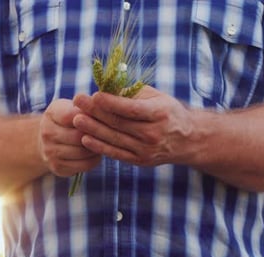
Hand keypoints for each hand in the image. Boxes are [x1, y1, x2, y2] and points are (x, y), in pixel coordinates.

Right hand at [38, 99, 101, 176]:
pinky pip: (84, 165)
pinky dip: (95, 159)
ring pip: (83, 152)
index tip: (103, 116)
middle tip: (110, 132)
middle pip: (79, 135)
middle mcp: (47, 133)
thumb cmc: (67, 120)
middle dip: (96, 134)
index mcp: (51, 114)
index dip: (90, 117)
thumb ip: (85, 106)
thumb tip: (107, 108)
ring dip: (97, 148)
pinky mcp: (58, 167)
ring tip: (105, 142)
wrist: (47, 141)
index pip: (73, 116)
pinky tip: (97, 152)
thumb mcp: (71, 107)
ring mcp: (50, 152)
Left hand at [72, 86, 196, 166]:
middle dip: (95, 112)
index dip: (111, 103)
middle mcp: (153, 133)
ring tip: (76, 119)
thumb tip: (105, 89)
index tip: (94, 95)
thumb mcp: (156, 97)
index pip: (131, 109)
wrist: (187, 140)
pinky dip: (99, 146)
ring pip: (114, 138)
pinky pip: (116, 154)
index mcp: (159, 113)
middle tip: (78, 102)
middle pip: (119, 123)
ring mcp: (146, 150)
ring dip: (93, 129)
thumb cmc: (167, 112)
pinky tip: (85, 138)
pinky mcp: (140, 161)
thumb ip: (132, 93)